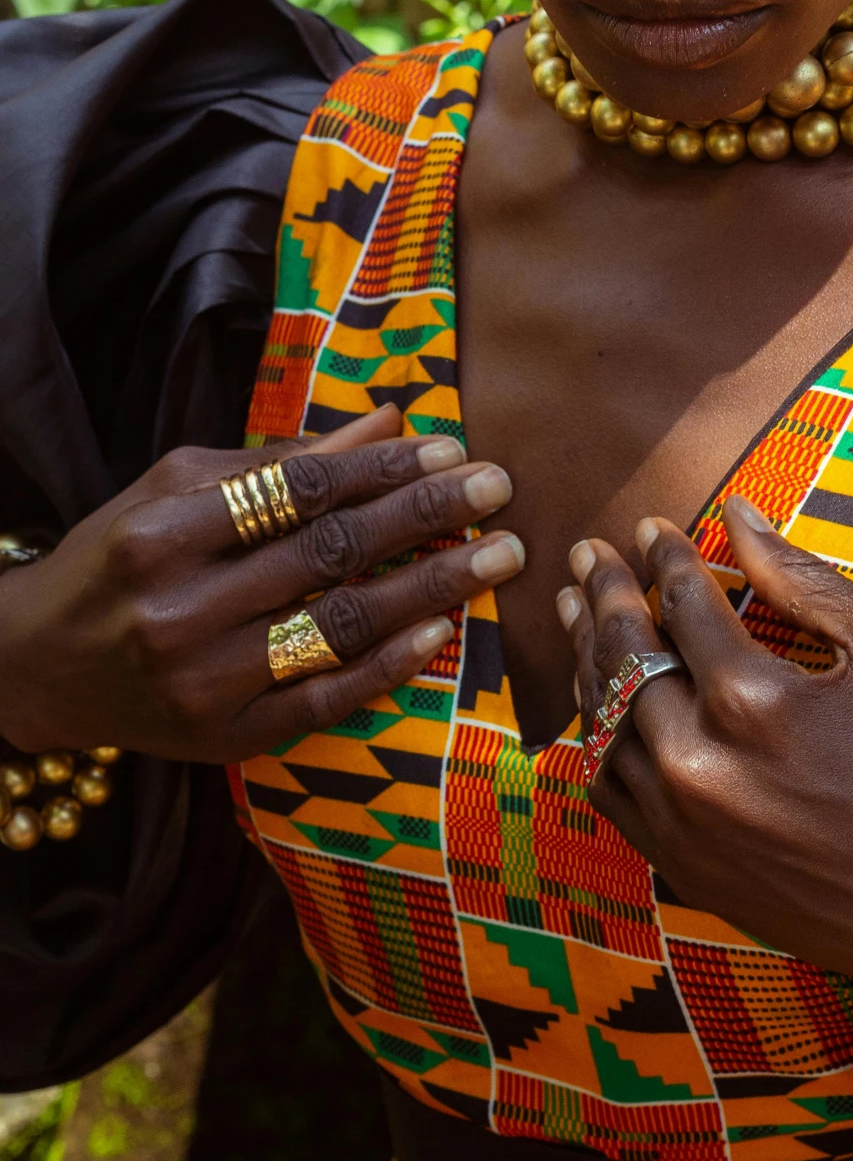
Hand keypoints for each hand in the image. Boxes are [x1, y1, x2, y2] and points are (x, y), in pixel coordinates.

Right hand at [1, 405, 521, 762]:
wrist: (36, 667)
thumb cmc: (119, 556)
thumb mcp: (180, 488)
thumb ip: (284, 457)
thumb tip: (391, 420)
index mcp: (164, 534)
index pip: (296, 491)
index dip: (380, 469)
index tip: (449, 449)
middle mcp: (181, 610)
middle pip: (328, 554)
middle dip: (425, 516)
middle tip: (499, 488)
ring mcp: (203, 683)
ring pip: (339, 628)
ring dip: (430, 589)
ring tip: (498, 556)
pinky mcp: (222, 739)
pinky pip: (322, 702)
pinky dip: (386, 669)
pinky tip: (440, 633)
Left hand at [558, 501, 852, 1033]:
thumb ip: (802, 576)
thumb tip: (737, 514)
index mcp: (750, 699)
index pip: (681, 601)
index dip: (664, 555)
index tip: (652, 528)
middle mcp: (697, 764)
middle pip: (622, 656)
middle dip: (602, 593)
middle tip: (587, 554)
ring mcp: (682, 825)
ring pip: (601, 723)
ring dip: (586, 658)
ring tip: (575, 611)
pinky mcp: (685, 869)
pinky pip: (610, 792)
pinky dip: (596, 738)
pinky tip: (598, 704)